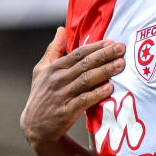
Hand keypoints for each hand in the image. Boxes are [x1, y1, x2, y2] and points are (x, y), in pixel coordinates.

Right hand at [20, 27, 125, 149]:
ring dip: (105, 71)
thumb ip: (53, 49)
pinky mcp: (66, 111)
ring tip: (121, 65)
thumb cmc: (40, 95)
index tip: (111, 42)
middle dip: (104, 55)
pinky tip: (110, 88)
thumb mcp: (41, 69)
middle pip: (85, 64)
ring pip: (87, 80)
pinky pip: (85, 100)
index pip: (77, 53)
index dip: (95, 47)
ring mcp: (62, 95)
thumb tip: (62, 29)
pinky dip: (97, 93)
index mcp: (53, 68)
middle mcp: (58, 79)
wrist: (34, 126)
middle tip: (121, 48)